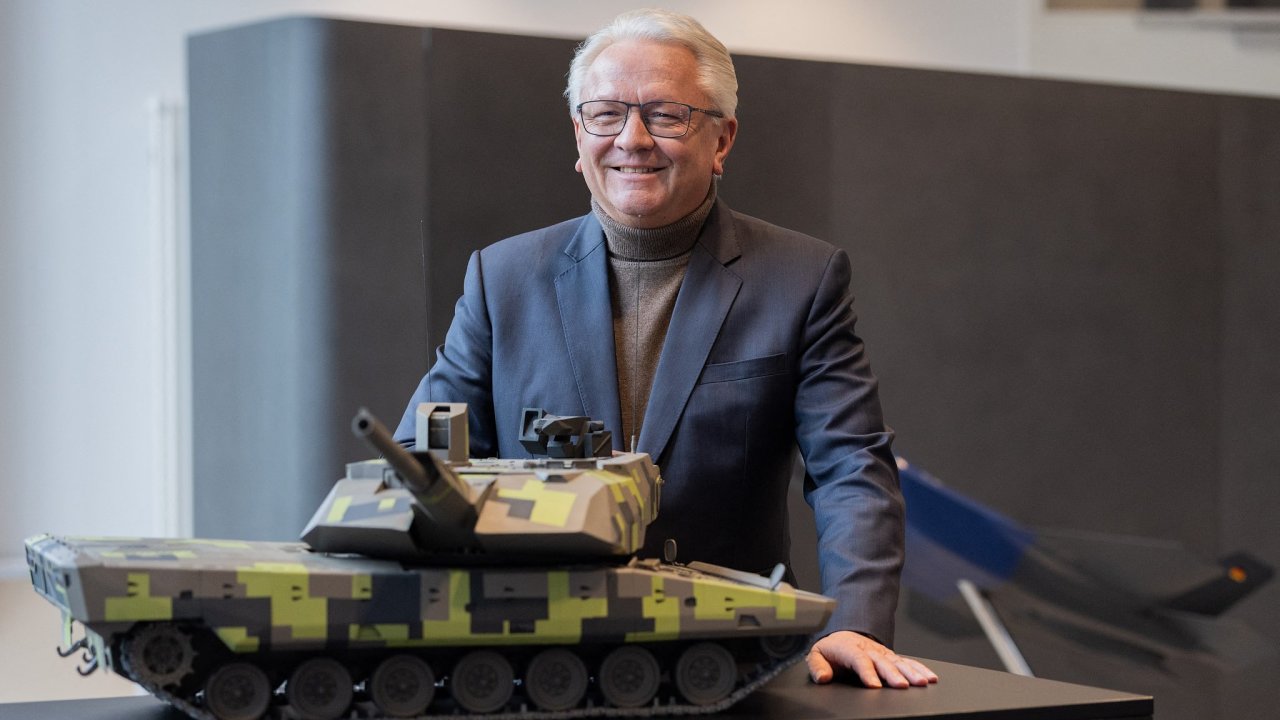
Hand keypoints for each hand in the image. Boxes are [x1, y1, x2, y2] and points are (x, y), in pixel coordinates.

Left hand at [806, 631, 937, 688]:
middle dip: (893, 674)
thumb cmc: (832, 649)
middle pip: (882, 662)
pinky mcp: (891, 657)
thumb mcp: (817, 654)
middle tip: (902, 685)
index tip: (874, 685)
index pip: (859, 660)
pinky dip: (920, 668)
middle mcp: (869, 649)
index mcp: (849, 648)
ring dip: (911, 672)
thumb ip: (817, 666)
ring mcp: (882, 653)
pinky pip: (907, 662)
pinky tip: (930, 677)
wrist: (843, 636)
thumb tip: (823, 677)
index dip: (867, 672)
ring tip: (922, 682)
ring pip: (898, 662)